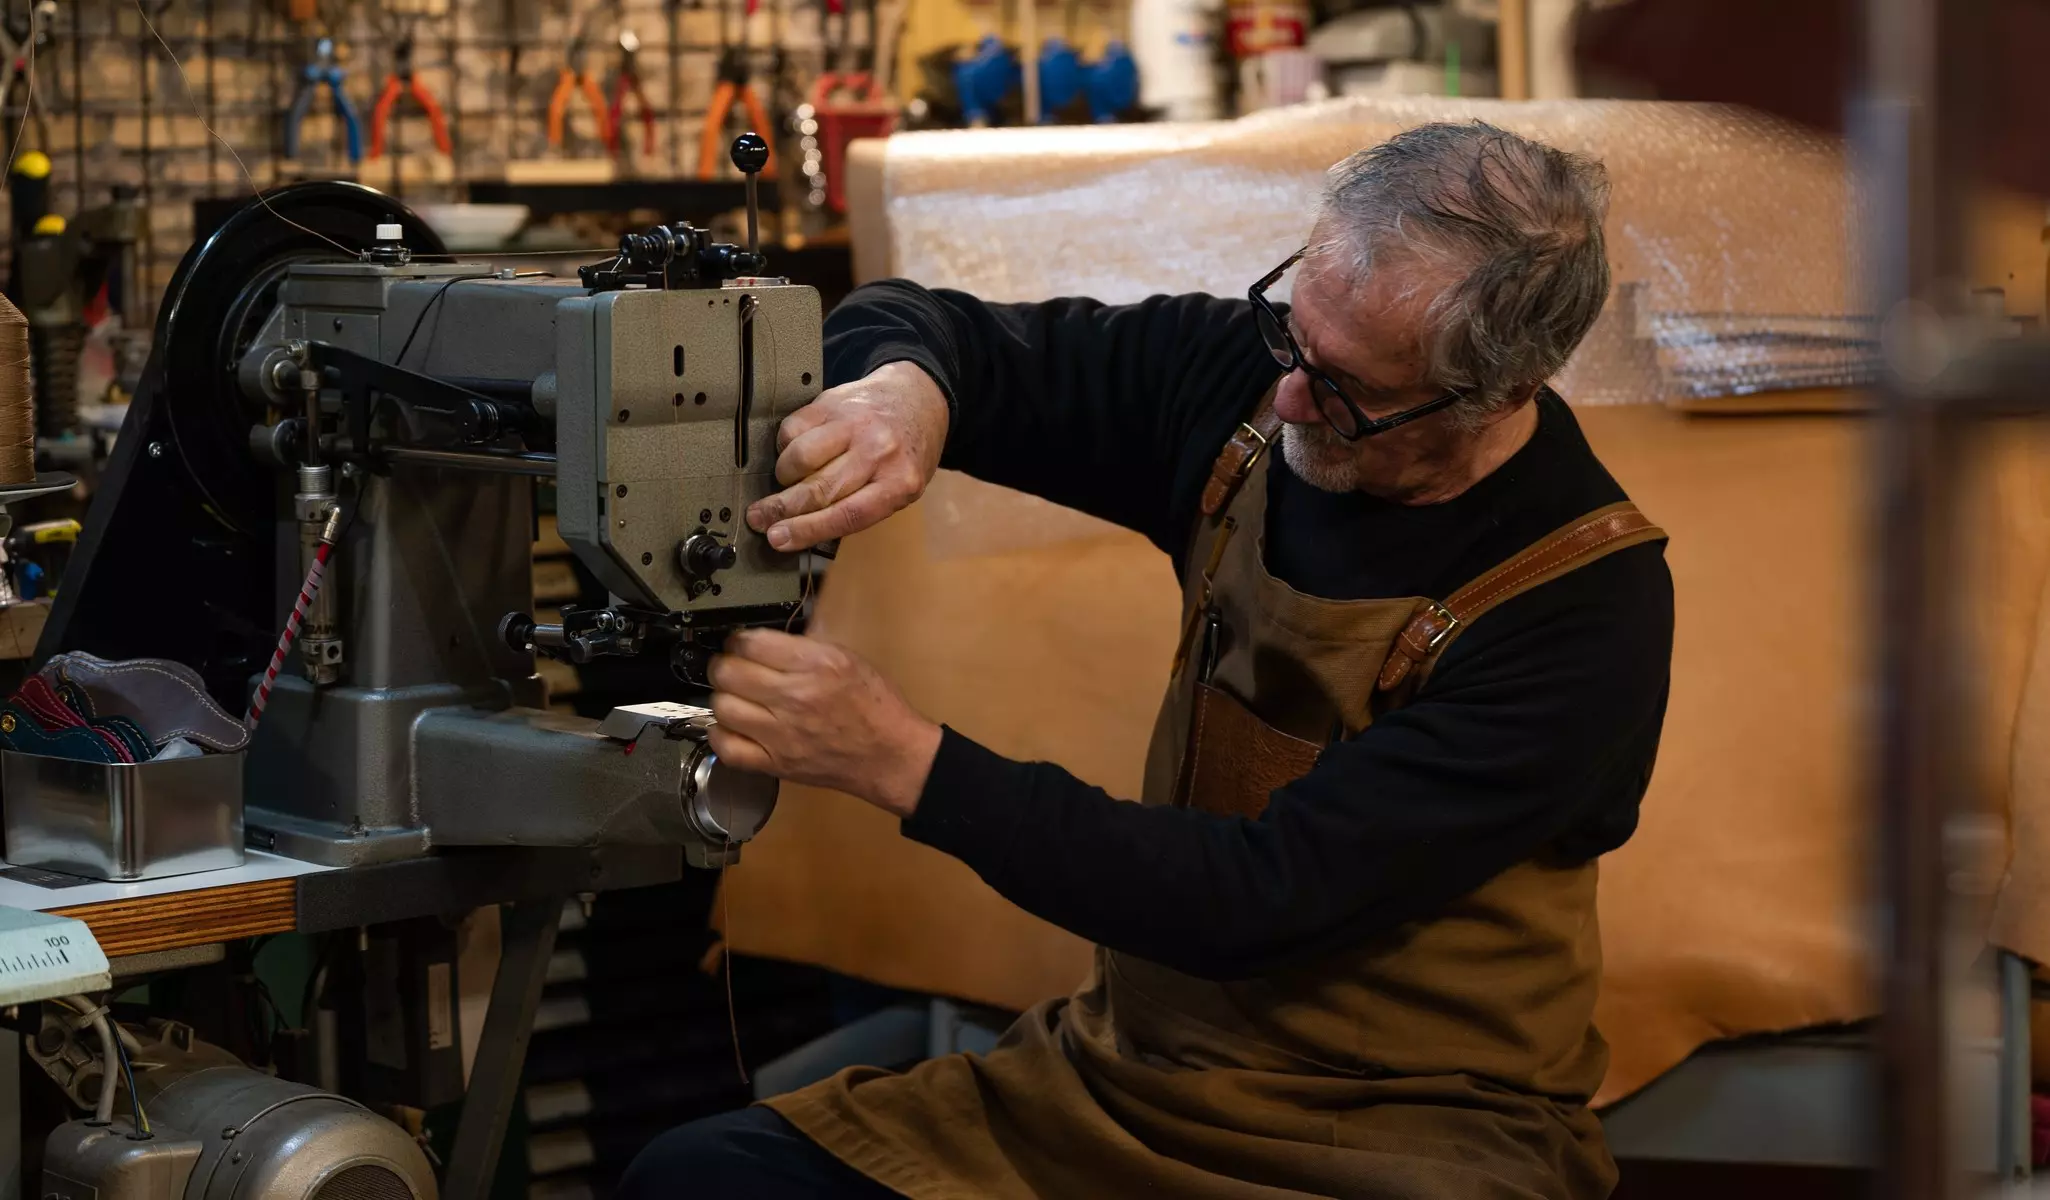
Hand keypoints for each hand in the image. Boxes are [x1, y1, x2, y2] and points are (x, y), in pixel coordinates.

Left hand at [707, 629, 943, 817]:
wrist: (889, 755)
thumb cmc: (875, 706)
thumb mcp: (848, 658)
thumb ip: (805, 647)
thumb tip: (765, 639)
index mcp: (815, 665)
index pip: (750, 643)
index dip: (737, 640)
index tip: (740, 644)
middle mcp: (795, 697)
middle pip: (728, 673)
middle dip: (724, 665)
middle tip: (732, 668)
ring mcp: (782, 734)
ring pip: (722, 707)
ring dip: (724, 698)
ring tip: (736, 697)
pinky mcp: (776, 764)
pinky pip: (728, 749)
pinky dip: (720, 735)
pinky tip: (731, 726)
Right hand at [746, 360, 948, 551]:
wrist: (916, 399)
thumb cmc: (902, 455)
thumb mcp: (898, 490)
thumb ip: (859, 509)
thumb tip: (801, 531)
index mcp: (900, 483)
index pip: (847, 515)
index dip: (807, 530)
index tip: (778, 538)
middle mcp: (879, 451)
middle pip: (819, 489)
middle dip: (781, 509)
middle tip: (759, 518)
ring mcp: (855, 423)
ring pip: (801, 457)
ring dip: (785, 475)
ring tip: (786, 480)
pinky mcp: (834, 402)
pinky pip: (794, 428)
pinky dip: (786, 445)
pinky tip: (794, 450)